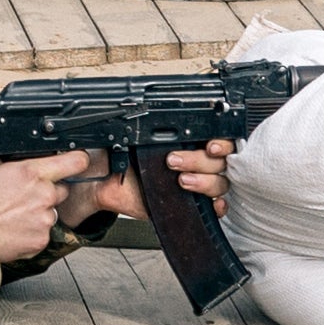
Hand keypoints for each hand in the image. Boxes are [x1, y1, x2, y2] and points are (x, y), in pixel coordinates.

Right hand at [0, 150, 94, 261]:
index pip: (74, 161)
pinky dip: (32, 230)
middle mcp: (44, 195)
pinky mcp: (42, 240)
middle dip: (47, 190)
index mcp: (32, 172)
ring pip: (51, 211)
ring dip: (38, 212)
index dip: (77, 159)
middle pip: (61, 189)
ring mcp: (45, 219)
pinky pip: (43, 231)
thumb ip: (8, 160)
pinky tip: (14, 228)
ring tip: (14, 215)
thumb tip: (15, 157)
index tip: (76, 160)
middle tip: (24, 195)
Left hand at [79, 139, 235, 222]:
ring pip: (220, 182)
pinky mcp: (191, 205)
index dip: (220, 141)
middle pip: (220, 161)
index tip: (208, 144)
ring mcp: (195, 183)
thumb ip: (135, 126)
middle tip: (174, 160)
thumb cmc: (116, 156)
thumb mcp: (125, 136)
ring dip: (205, 181)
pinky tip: (211, 203)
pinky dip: (218, 206)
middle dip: (200, 160)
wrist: (103, 183)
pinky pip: (216, 207)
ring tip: (181, 180)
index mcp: (184, 140)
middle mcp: (195, 161)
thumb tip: (132, 117)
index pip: (217, 137)